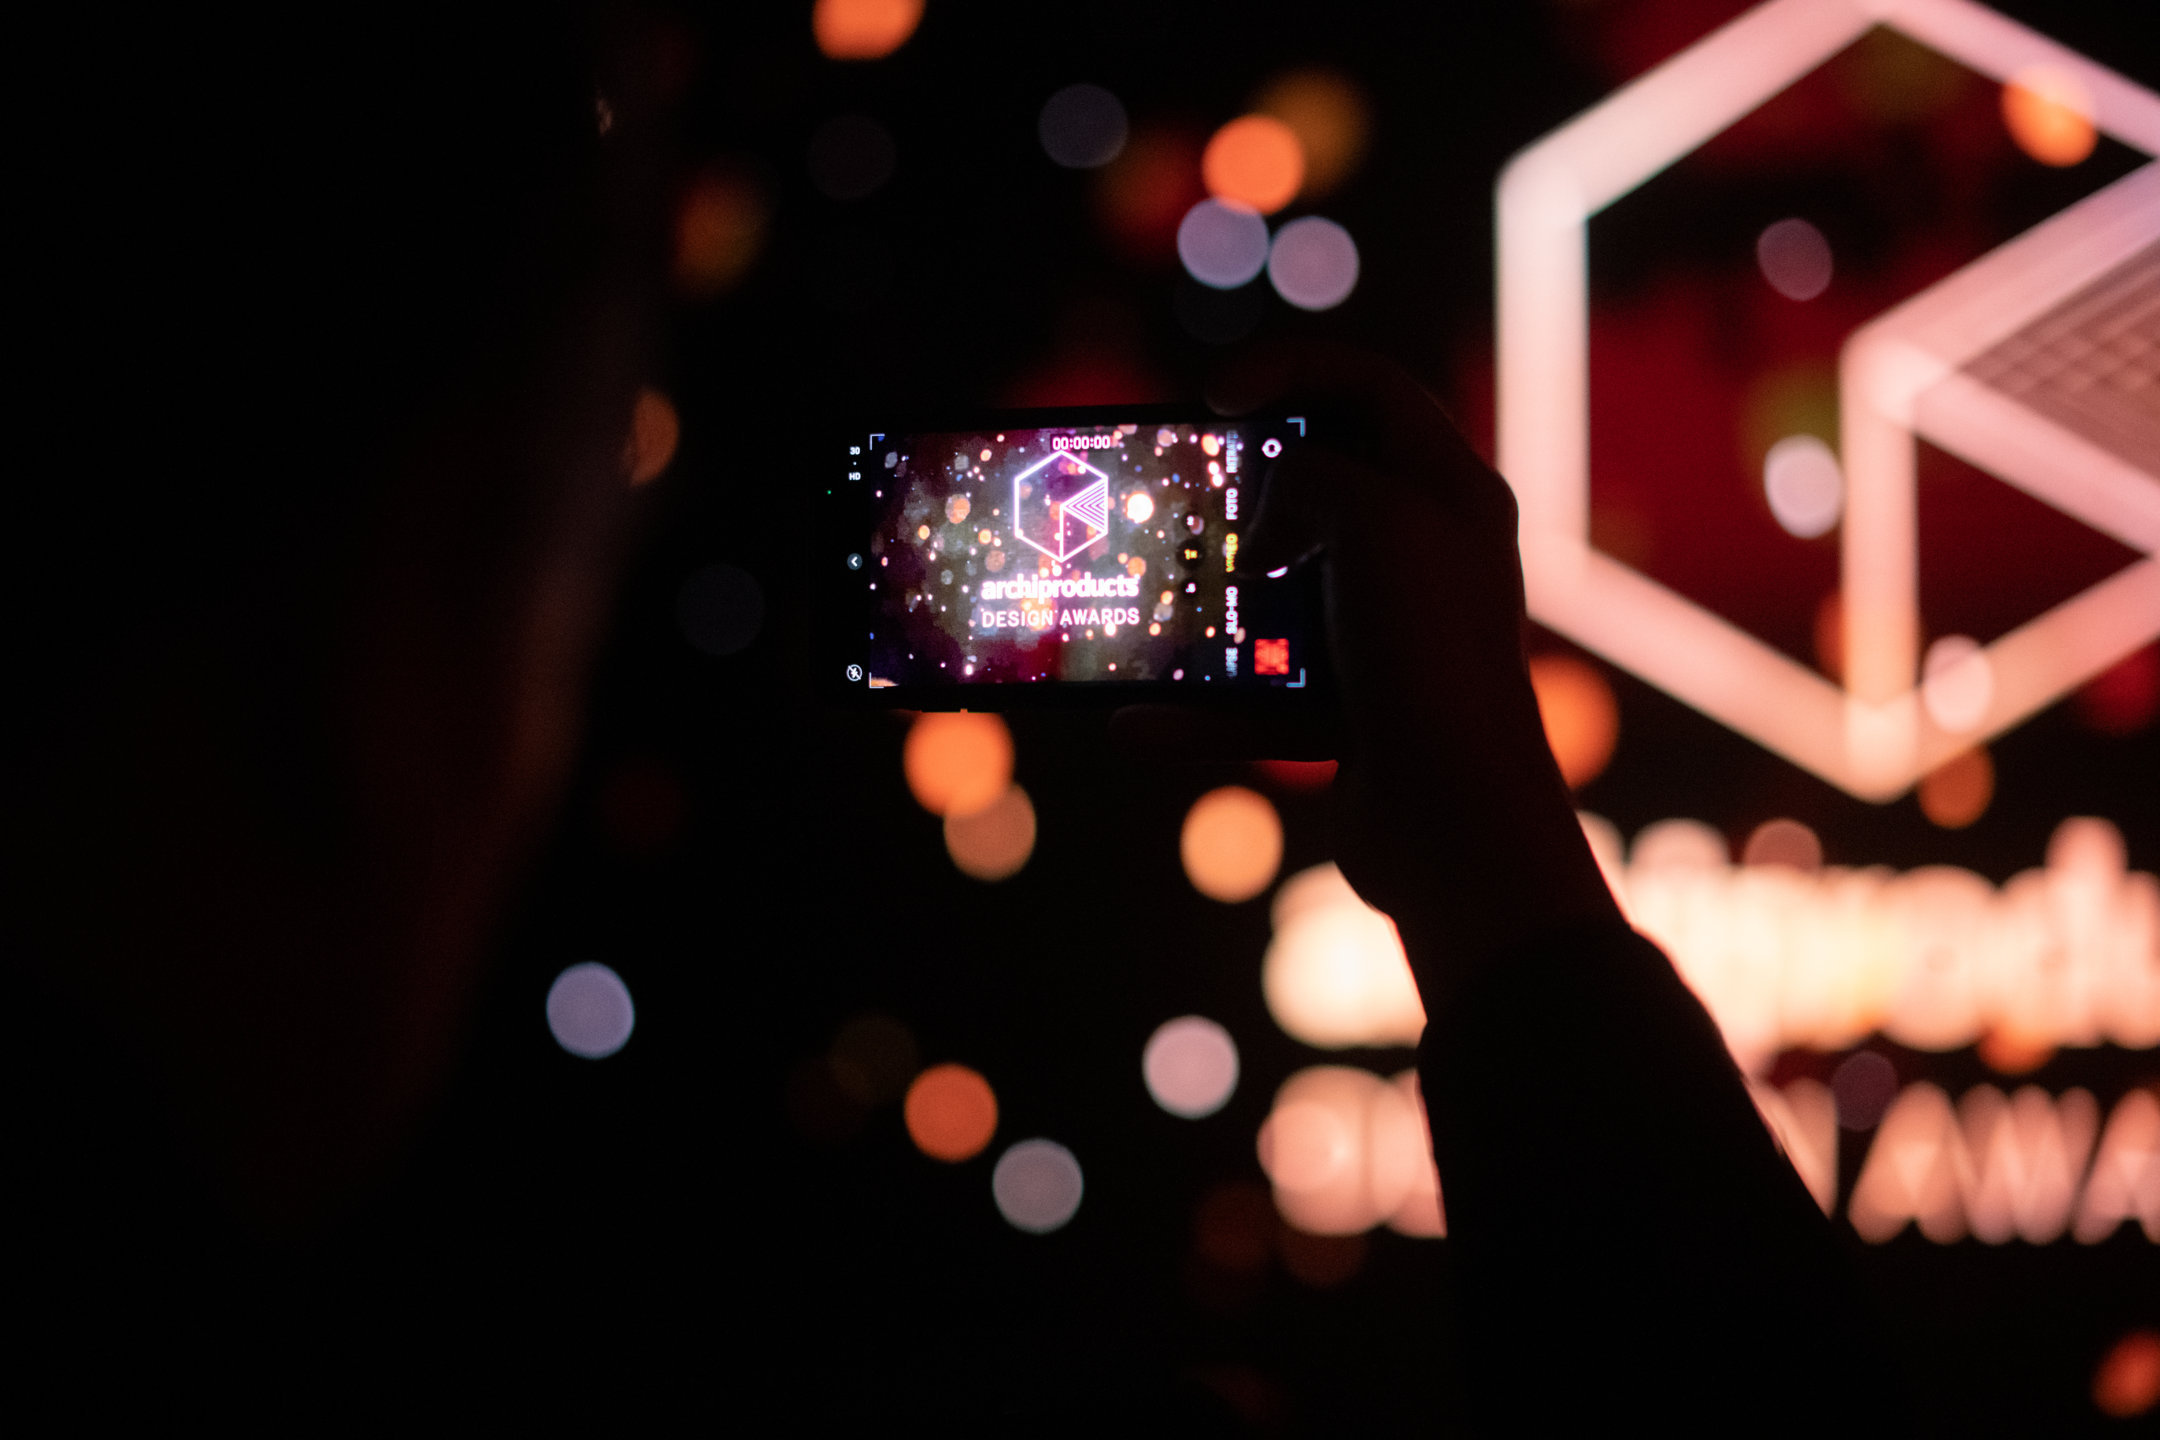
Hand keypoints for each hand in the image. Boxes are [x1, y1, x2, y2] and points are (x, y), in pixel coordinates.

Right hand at [1119, 342, 1621, 1013]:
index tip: (1213, 395)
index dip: (1290, 370)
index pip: (1370, 390)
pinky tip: (1136, 723)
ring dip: (1215, 601)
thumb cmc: (1428, 654)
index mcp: (1452, 493)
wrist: (1457, 823)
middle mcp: (1428, 559)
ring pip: (1283, 596)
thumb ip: (1315, 476)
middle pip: (1323, 489)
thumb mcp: (1373, 520)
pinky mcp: (1355, 717)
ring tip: (1153, 596)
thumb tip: (1275, 509)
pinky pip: (1263, 699)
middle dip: (1244, 489)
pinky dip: (1202, 713)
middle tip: (1186, 491)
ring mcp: (1389, 640)